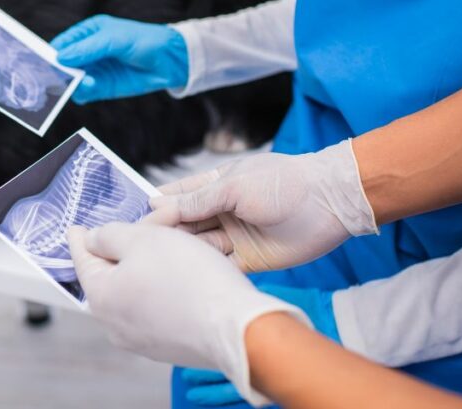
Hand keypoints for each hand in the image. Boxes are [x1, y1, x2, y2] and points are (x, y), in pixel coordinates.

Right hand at [51, 15, 188, 102]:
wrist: (170, 61)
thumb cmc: (143, 41)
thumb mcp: (114, 39)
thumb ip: (87, 49)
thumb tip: (61, 58)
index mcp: (87, 33)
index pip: (62, 43)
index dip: (51, 52)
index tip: (42, 62)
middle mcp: (87, 52)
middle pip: (63, 64)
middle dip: (58, 71)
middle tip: (54, 77)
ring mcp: (94, 70)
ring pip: (71, 80)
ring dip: (72, 82)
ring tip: (84, 80)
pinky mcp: (102, 87)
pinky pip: (83, 92)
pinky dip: (82, 92)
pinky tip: (88, 87)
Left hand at [68, 223, 310, 407]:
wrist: (236, 325)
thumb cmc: (192, 280)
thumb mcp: (143, 238)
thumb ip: (110, 235)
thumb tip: (92, 241)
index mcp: (102, 297)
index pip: (82, 260)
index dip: (81, 238)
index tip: (76, 229)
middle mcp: (116, 325)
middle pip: (111, 275)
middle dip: (124, 248)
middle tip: (140, 228)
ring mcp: (142, 340)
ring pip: (136, 292)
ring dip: (147, 269)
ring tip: (170, 249)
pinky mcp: (169, 346)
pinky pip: (157, 309)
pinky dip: (164, 290)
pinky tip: (184, 278)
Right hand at [145, 140, 376, 271]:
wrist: (331, 202)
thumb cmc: (282, 183)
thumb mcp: (233, 186)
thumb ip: (196, 200)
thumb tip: (156, 205)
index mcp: (214, 186)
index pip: (175, 198)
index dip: (155, 209)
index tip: (130, 223)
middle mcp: (220, 211)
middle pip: (183, 225)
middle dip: (162, 235)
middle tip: (135, 250)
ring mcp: (233, 236)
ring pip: (197, 248)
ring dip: (180, 255)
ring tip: (153, 266)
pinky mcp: (247, 260)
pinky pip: (219, 267)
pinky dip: (203, 272)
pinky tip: (183, 279)